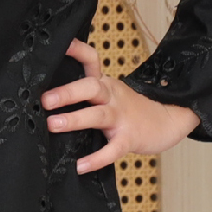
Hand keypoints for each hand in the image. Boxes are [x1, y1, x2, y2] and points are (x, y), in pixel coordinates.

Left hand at [43, 37, 200, 173]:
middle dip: (68, 92)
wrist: (166, 122)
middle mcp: (112, 96)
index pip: (91, 60)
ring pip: (98, 115)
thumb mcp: (110, 93)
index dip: (77, 51)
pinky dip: (96, 159)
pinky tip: (81, 166)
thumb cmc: (130, 109)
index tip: (59, 45)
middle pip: (92, 87)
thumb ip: (86, 92)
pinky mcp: (129, 138)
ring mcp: (121, 117)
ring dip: (75, 119)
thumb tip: (45, 98)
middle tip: (45, 100)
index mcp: (105, 84)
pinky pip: (112, 149)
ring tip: (53, 125)